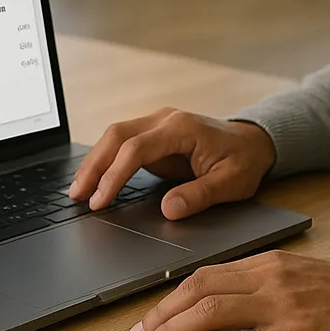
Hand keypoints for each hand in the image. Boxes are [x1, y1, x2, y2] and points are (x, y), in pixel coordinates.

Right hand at [69, 108, 275, 219]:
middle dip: (93, 165)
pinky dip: (104, 160)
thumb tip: (168, 210)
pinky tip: (93, 180)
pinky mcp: (152, 135)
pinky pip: (121, 143)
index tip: (101, 200)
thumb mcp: (231, 183)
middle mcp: (165, 120)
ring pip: (114, 136)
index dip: (115, 174)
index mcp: (183, 128)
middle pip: (117, 135)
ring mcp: (157, 124)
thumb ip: (200, 195)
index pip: (137, 148)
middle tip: (77, 195)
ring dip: (94, 162)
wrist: (252, 143)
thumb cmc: (244, 161)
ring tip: (77, 191)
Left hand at [127, 251, 329, 330]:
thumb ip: (263, 287)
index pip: (205, 275)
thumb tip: (222, 307)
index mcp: (268, 263)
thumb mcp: (301, 279)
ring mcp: (282, 306)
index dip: (170, 298)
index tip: (149, 318)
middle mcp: (269, 278)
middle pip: (198, 291)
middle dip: (159, 316)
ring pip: (211, 314)